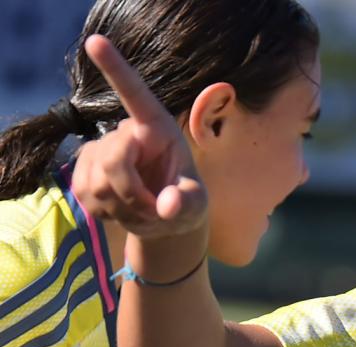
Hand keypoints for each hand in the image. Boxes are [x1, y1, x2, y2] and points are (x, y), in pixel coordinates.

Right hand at [71, 34, 206, 236]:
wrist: (162, 219)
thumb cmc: (185, 202)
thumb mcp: (195, 205)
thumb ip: (186, 202)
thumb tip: (169, 205)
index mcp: (157, 127)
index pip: (135, 94)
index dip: (115, 67)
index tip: (95, 40)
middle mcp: (127, 132)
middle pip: (113, 159)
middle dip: (131, 192)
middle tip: (153, 209)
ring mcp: (100, 150)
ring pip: (97, 181)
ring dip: (122, 206)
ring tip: (143, 209)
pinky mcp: (82, 170)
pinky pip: (84, 193)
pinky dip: (106, 211)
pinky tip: (122, 211)